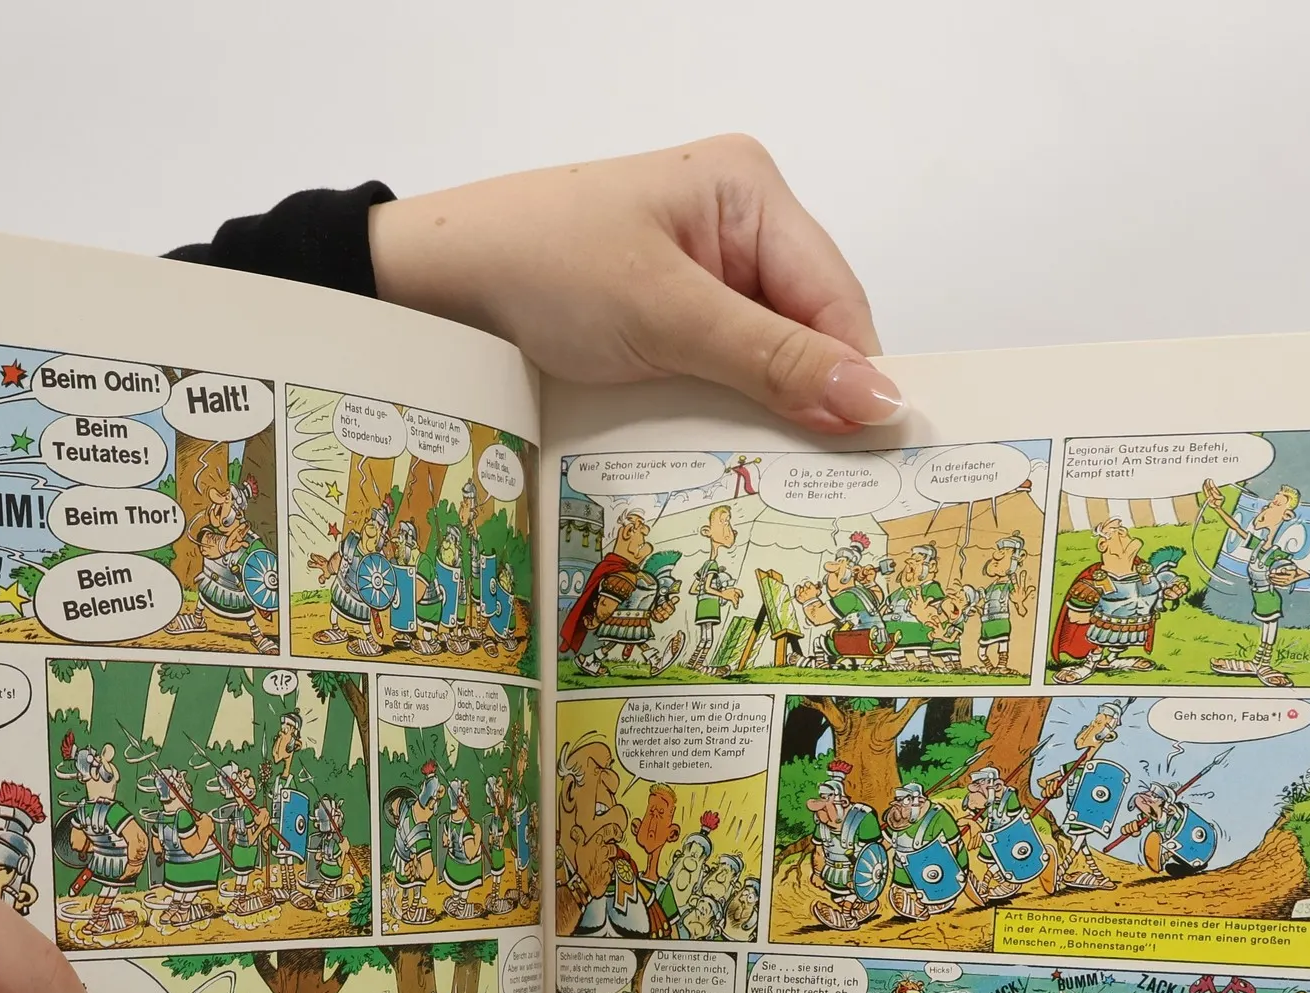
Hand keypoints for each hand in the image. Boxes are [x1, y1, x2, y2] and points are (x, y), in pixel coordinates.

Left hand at [371, 135, 900, 431]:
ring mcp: (702, 279)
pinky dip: (726, 417)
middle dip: (813, 402)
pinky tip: (725, 455)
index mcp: (750, 191)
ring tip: (776, 479)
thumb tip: (878, 399)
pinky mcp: (669, 324)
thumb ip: (773, 360)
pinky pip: (724, 377)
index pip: (837, 297)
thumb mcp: (665, 315)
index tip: (872, 452)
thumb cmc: (539, 268)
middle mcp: (737, 228)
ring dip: (768, 418)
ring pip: (769, 364)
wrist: (432, 286)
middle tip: (825, 485)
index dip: (856, 375)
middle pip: (810, 333)